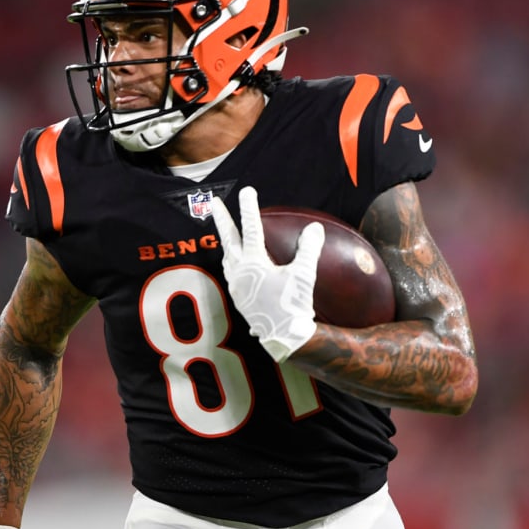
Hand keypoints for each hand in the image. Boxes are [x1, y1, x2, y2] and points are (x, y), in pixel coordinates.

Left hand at [212, 186, 324, 361]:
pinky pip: (230, 272)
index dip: (249, 208)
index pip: (252, 228)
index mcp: (253, 263)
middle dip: (222, 219)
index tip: (247, 190)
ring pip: (227, 256)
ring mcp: (236, 286)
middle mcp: (240, 272)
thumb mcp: (304, 275)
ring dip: (226, 241)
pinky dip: (231, 261)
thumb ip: (308, 249)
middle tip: (214, 201)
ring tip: (226, 232)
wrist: (283, 338)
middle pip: (228, 239)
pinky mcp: (239, 297)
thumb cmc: (293, 306)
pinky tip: (236, 264)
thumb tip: (315, 227)